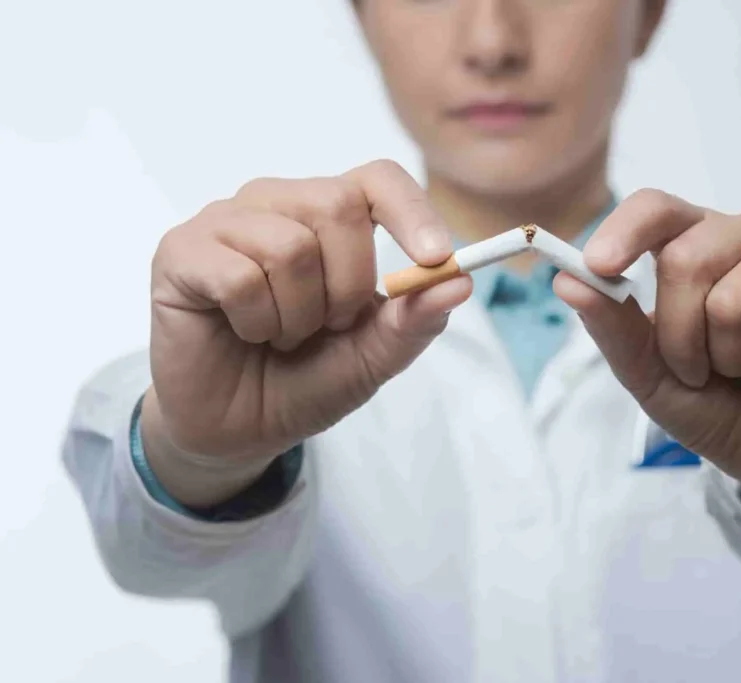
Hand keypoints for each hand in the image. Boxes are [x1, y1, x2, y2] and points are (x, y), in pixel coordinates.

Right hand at [143, 160, 470, 505]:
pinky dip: (257, 322)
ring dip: (300, 315)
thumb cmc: (304, 379)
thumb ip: (414, 320)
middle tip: (328, 326)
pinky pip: (240, 277)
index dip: (412, 210)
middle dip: (349, 285)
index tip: (436, 257)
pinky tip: (245, 333)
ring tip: (283, 335)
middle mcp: (276, 204)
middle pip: (338, 205)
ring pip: (291, 246)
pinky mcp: (180, 252)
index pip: (377, 179)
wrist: (238, 429)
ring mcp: (224, 222)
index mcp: (327, 215)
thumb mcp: (373, 357)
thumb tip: (459, 282)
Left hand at [555, 190, 740, 527]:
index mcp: (699, 239)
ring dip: (729, 358)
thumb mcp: (648, 372)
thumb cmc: (714, 401)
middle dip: (680, 336)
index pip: (657, 207)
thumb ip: (613, 325)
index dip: (625, 231)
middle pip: (688, 258)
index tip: (598, 267)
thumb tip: (566, 279)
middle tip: (701, 367)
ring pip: (733, 300)